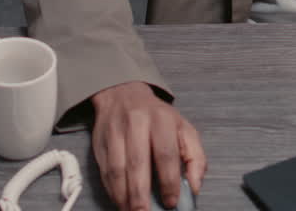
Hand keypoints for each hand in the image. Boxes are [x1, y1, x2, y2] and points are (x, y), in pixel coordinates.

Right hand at [91, 81, 206, 210]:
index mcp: (161, 119)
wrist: (123, 94)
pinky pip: (105, 171)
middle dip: (141, 194)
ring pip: (117, 169)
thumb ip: (195, 158)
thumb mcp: (184, 129)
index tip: (171, 202)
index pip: (166, 154)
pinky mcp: (100, 142)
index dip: (169, 181)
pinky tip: (121, 201)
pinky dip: (112, 191)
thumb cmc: (158, 118)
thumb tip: (195, 187)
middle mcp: (136, 123)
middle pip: (138, 163)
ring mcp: (115, 132)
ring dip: (124, 196)